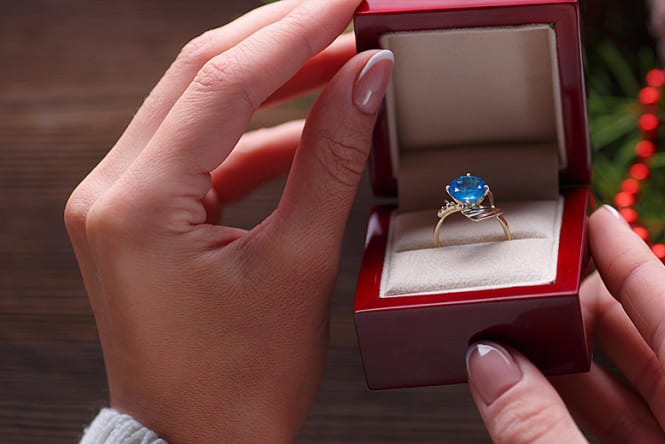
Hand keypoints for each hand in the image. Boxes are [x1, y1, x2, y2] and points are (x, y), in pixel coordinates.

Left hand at [64, 1, 392, 440]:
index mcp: (139, 202)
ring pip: (200, 105)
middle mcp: (112, 189)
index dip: (296, 30)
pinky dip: (259, 133)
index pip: (223, 79)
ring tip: (344, 64)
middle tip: (348, 14)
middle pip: (200, 73)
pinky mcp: (140, 215)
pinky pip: (202, 150)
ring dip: (273, 81)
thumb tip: (367, 80)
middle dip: (281, 36)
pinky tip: (312, 128)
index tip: (350, 1)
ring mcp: (120, 200)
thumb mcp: (299, 263)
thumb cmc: (240, 384)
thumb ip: (333, 159)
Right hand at [466, 206, 664, 442]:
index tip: (604, 220)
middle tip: (556, 276)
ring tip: (536, 335)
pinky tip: (550, 402)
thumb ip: (543, 431)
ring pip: (651, 408)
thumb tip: (494, 365)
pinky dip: (592, 420)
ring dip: (590, 372)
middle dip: (607, 313)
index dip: (639, 267)